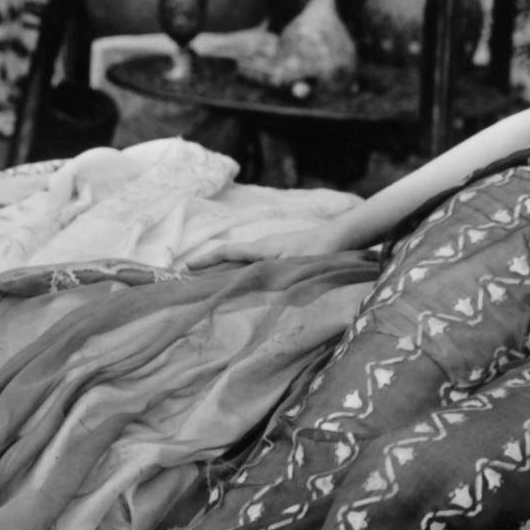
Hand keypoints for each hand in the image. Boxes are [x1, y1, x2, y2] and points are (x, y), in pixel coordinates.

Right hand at [180, 223, 348, 269]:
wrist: (344, 235)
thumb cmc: (321, 250)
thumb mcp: (294, 269)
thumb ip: (274, 280)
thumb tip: (252, 294)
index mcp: (262, 248)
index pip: (227, 253)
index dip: (205, 261)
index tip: (185, 269)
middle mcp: (264, 246)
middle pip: (230, 257)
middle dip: (210, 267)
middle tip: (190, 282)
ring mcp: (274, 248)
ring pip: (243, 260)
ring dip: (226, 270)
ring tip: (211, 285)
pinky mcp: (284, 252)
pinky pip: (255, 262)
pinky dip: (243, 271)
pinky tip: (244, 282)